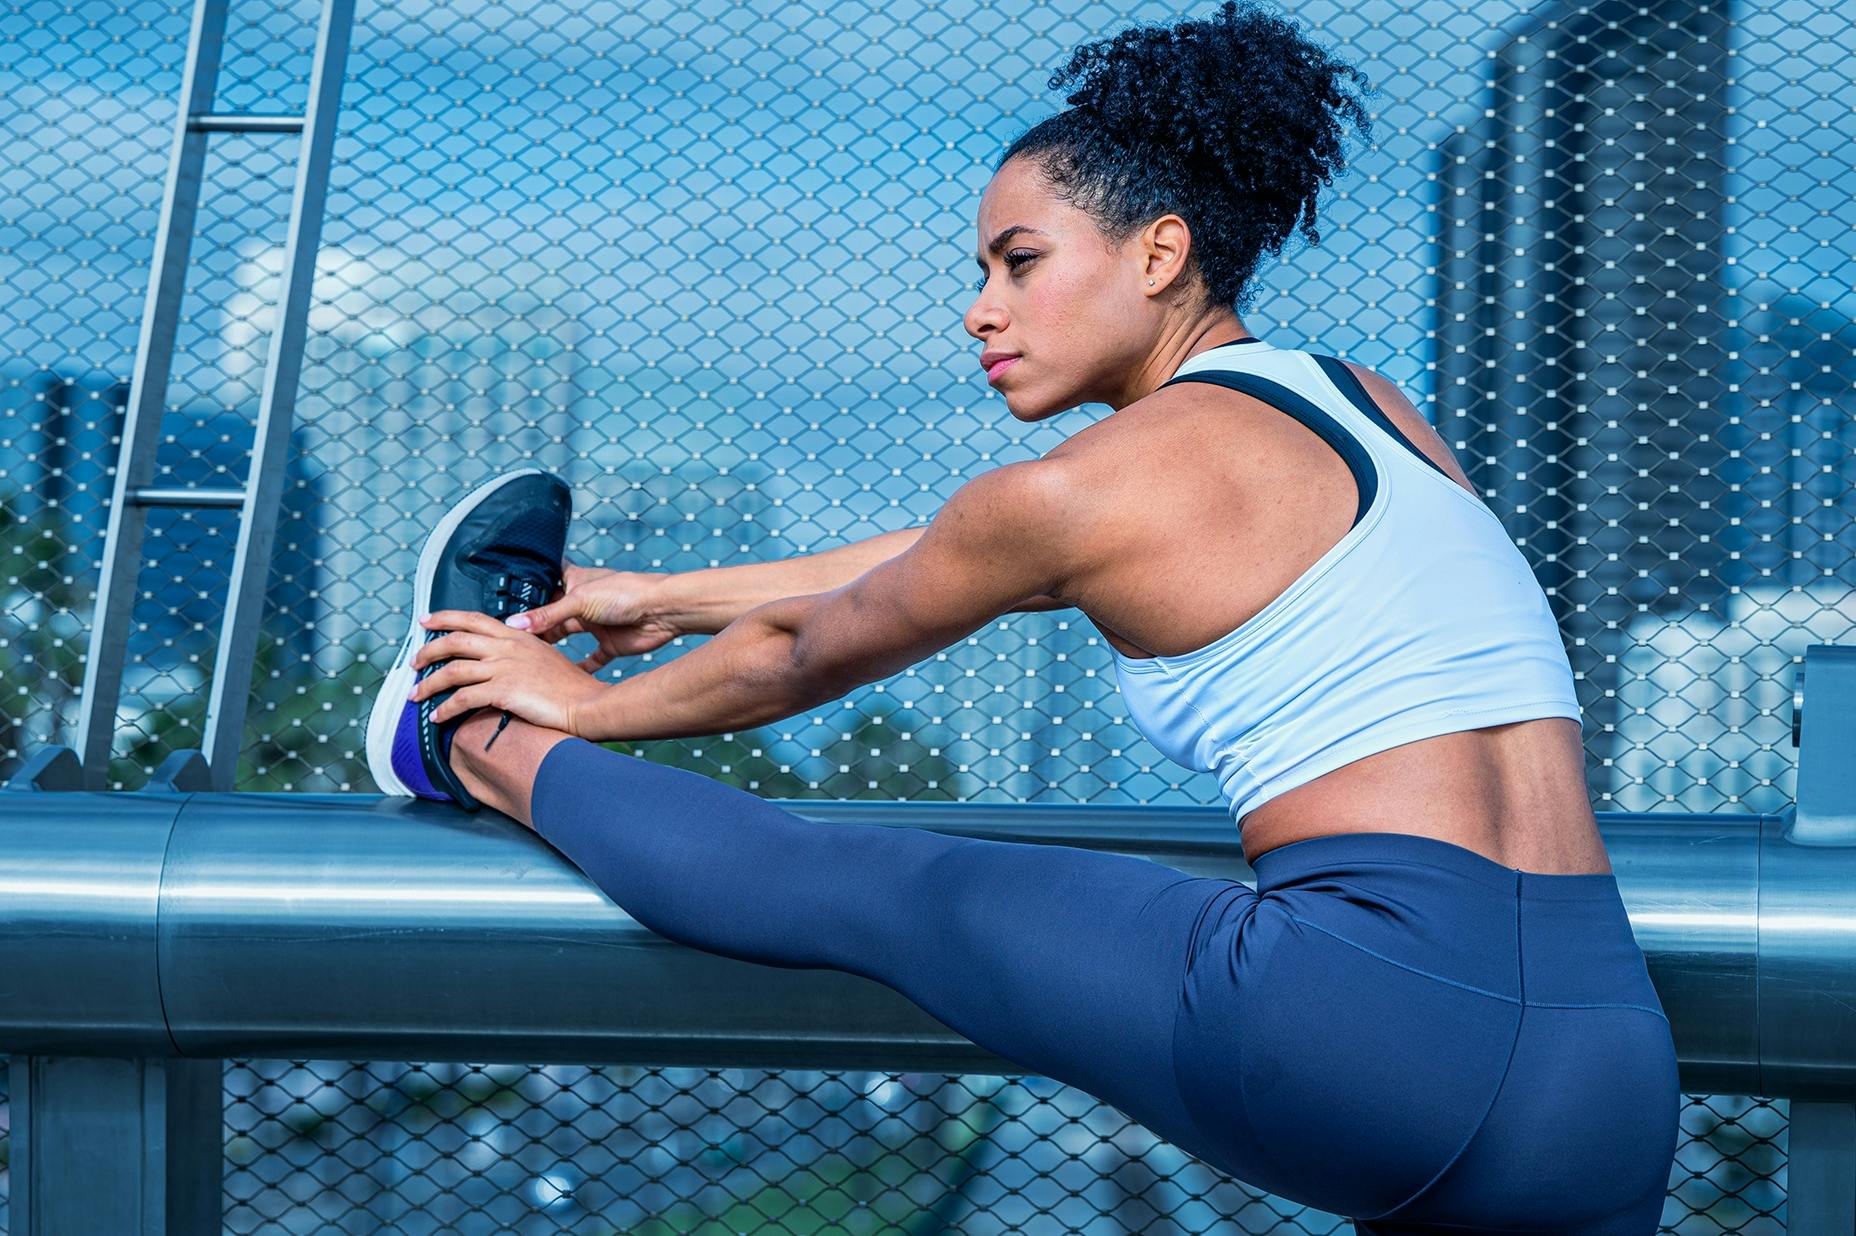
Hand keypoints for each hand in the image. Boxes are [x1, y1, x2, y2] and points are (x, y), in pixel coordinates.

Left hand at [409, 610, 609, 733]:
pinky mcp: (503, 691)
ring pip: (452, 670)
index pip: (474, 619)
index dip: (446, 617)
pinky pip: (463, 698)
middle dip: (428, 650)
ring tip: (415, 694)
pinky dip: (445, 708)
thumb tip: (502, 660)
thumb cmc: (570, 687)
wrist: (586, 703)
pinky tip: (437, 716)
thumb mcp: (545, 657)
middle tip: (413, 661)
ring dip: (428, 684)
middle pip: (455, 641)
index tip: (427, 621)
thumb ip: (521, 653)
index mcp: (517, 636)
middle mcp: (507, 647)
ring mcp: (504, 667)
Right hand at [504, 560, 679, 672]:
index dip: (527, 591)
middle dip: (533, 626)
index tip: (502, 603)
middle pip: (551, 615)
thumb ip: (547, 615)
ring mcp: (595, 624)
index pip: (545, 583)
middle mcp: (582, 603)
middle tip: (507, 640)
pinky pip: (591, 659)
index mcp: (574, 582)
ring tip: (524, 658)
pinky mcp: (608, 644)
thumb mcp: (580, 601)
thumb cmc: (626, 592)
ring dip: (550, 647)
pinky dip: (579, 668)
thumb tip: (514, 625)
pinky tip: (561, 678)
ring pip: (566, 637)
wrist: (664, 610)